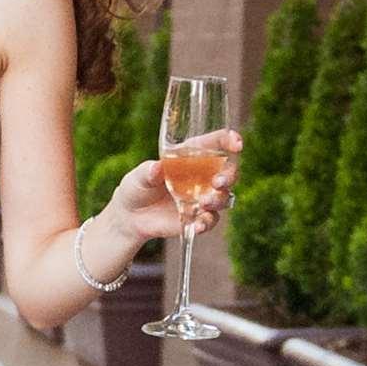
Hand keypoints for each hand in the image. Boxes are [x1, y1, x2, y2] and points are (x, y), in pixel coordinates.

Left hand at [105, 130, 239, 245]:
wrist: (130, 217)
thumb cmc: (136, 187)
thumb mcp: (137, 176)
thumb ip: (148, 172)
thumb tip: (157, 168)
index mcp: (190, 156)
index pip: (215, 144)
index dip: (229, 140)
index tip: (236, 143)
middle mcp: (202, 175)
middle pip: (228, 171)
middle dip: (229, 175)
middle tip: (218, 182)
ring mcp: (203, 197)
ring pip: (225, 197)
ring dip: (219, 199)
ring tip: (204, 203)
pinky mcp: (198, 217)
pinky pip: (211, 220)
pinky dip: (206, 222)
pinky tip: (196, 225)